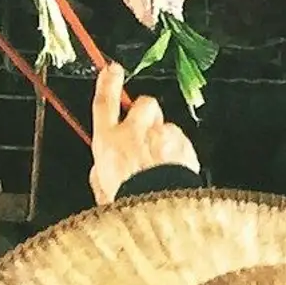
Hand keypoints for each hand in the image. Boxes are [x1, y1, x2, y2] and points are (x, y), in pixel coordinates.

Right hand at [90, 62, 197, 206]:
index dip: (107, 83)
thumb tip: (101, 171)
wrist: (160, 214)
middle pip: (143, 104)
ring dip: (164, 139)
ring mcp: (162, 138)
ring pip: (166, 126)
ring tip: (162, 165)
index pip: (104, 103)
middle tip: (145, 129)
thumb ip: (102, 175)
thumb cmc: (129, 206)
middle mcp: (135, 134)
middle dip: (145, 111)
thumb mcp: (103, 192)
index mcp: (108, 142)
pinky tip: (176, 173)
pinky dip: (179, 154)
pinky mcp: (184, 147)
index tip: (112, 70)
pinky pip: (182, 143)